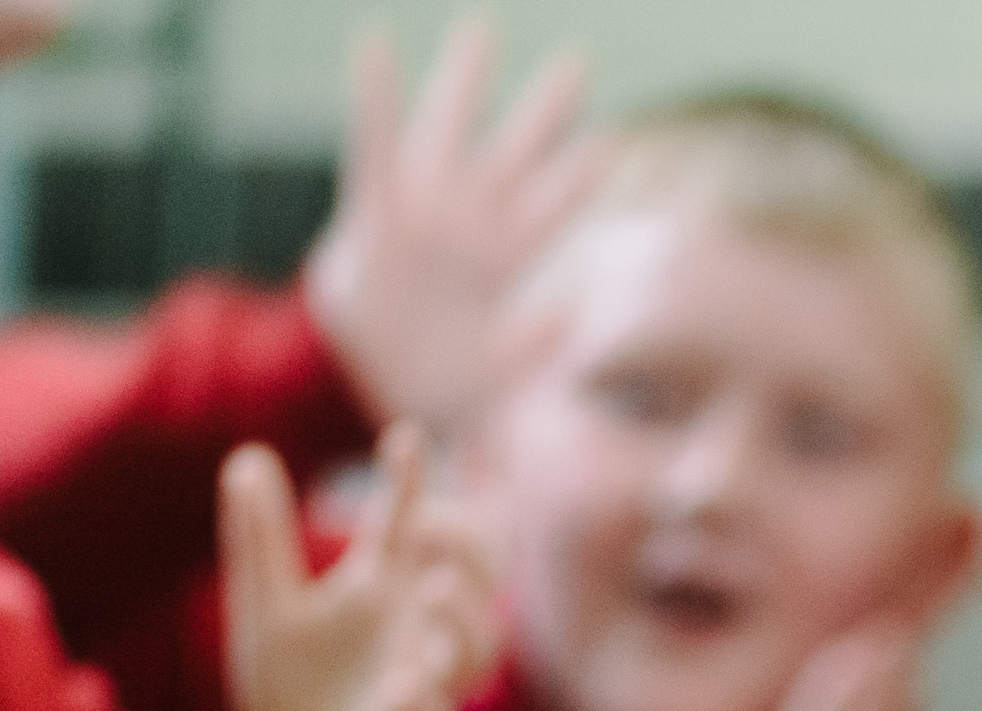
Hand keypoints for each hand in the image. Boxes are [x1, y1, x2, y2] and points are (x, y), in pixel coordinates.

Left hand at [229, 425, 502, 710]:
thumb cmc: (289, 687)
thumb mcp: (264, 605)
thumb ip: (259, 538)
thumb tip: (245, 458)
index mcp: (382, 592)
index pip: (408, 526)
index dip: (410, 483)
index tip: (405, 437)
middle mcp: (415, 633)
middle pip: (476, 581)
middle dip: (471, 550)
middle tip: (433, 523)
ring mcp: (420, 687)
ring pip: (473, 655)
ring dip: (463, 622)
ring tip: (436, 588)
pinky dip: (420, 707)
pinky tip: (402, 690)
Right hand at [302, 20, 599, 443]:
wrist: (374, 389)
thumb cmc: (445, 392)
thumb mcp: (494, 401)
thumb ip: (531, 392)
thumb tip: (562, 381)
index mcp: (501, 266)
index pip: (547, 213)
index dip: (576, 178)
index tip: (612, 139)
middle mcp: (468, 230)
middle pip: (512, 159)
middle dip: (542, 112)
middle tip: (580, 62)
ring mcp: (421, 215)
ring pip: (447, 136)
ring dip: (463, 85)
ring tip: (484, 29)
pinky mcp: (370, 216)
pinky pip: (369, 148)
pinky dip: (374, 101)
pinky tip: (376, 46)